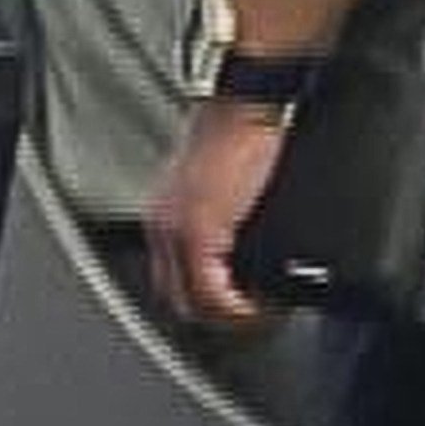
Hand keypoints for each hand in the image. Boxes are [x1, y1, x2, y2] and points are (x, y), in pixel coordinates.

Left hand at [148, 99, 291, 332]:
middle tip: (255, 319)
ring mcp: (177, 232)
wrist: (243, 105)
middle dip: (218, 317)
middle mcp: (161, 226)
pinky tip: (262, 306)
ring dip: (231, 317)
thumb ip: (224, 218)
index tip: (240, 307)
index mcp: (164, 215)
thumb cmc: (239, 132)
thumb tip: (245, 251)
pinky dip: (239, 309)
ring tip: (263, 315)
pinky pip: (213, 294)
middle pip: (178, 298)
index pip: (173, 278)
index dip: (207, 302)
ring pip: (193, 302)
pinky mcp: (200, 232)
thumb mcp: (223, 185)